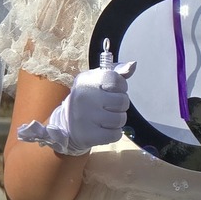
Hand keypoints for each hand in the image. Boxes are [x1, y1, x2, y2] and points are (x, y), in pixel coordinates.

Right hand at [17, 62, 134, 155]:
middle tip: (107, 107)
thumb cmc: (89, 99)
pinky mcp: (88, 134)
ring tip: (105, 119)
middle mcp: (84, 96)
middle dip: (120, 106)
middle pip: (123, 101)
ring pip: (121, 119)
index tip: (112, 91)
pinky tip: (103, 129)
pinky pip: (116, 134)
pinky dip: (114, 133)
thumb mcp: (98, 81)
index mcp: (87, 80)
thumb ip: (117, 73)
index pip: (117, 79)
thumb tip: (133, 65)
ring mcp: (85, 116)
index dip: (121, 87)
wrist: (66, 124)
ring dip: (117, 120)